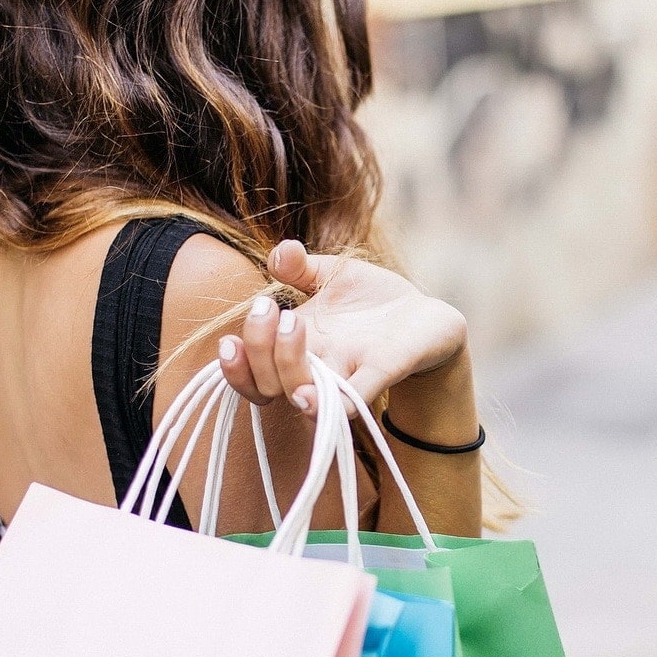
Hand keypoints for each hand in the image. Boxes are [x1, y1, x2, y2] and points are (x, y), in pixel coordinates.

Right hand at [216, 240, 467, 414]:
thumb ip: (300, 266)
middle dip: (259, 348)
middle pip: (267, 383)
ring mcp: (346, 374)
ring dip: (286, 364)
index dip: (233, 367)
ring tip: (292, 324)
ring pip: (302, 393)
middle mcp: (316, 368)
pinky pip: (350, 401)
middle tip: (271, 308)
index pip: (251, 372)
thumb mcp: (334, 276)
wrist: (426, 317)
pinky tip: (310, 397)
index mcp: (296, 346)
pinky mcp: (381, 374)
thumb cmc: (372, 301)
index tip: (229, 341)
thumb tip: (279, 252)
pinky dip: (330, 404)